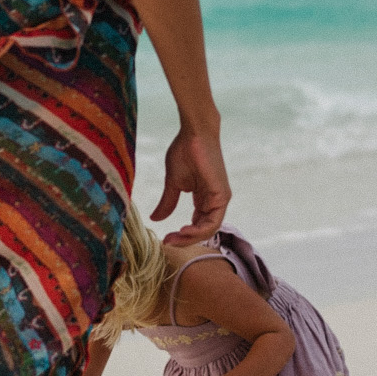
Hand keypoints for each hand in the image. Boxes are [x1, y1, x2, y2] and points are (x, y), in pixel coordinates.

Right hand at [153, 129, 231, 244]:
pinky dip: (199, 230)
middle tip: (168, 241)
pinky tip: (184, 230)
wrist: (194, 134)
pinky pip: (213, 221)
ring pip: (209, 229)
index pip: (197, 225)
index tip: (165, 238)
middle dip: (185, 240)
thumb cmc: (185, 152)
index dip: (182, 235)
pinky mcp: (222, 195)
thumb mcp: (173, 183)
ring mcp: (220, 199)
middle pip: (203, 231)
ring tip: (174, 237)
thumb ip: (168, 202)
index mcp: (205, 199)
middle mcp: (214, 202)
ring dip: (191, 237)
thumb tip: (155, 219)